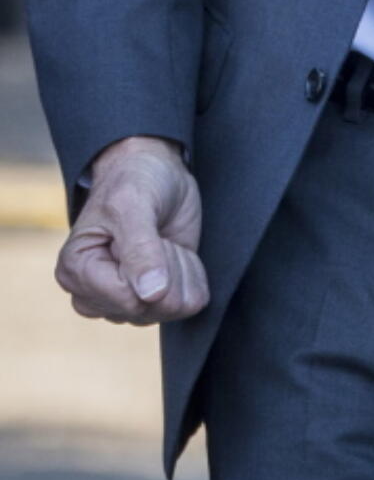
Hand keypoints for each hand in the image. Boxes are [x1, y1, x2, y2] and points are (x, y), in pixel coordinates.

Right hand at [55, 135, 209, 325]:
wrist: (154, 169)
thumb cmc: (134, 179)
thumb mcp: (133, 202)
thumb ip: (140, 248)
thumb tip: (151, 295)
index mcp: (76, 271)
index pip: (125, 298)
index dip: (151, 266)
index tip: (145, 230)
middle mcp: (96, 294)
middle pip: (147, 310)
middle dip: (166, 267)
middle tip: (155, 232)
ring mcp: (125, 300)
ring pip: (169, 310)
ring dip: (179, 269)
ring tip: (162, 238)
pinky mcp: (153, 298)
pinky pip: (187, 304)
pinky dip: (191, 274)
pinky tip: (175, 251)